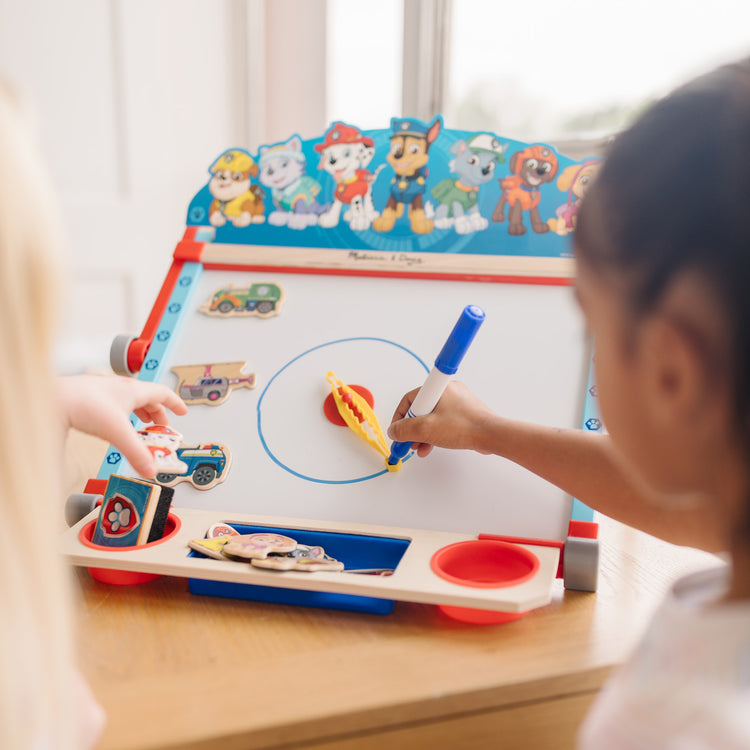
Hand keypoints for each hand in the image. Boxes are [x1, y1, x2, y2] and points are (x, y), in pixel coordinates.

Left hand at [57, 374, 187, 477]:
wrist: (53, 399)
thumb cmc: (84, 406)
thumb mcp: (118, 434)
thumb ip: (136, 454)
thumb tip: (151, 471)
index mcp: (133, 390)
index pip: (163, 393)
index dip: (176, 403)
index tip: (182, 412)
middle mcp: (120, 387)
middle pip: (147, 397)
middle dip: (157, 413)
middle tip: (160, 426)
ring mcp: (104, 390)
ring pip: (129, 399)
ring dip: (140, 411)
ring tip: (140, 425)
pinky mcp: (90, 395)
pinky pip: (114, 402)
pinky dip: (122, 412)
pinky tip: (114, 423)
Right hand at [387, 381, 496, 457]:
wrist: (491, 435)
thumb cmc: (465, 427)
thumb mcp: (426, 429)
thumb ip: (405, 430)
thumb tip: (394, 431)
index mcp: (437, 388)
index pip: (410, 399)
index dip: (400, 417)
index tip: (397, 431)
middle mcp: (447, 391)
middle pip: (420, 409)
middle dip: (412, 428)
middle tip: (407, 442)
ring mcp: (457, 402)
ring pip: (431, 417)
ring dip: (423, 433)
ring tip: (419, 447)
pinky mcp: (463, 413)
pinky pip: (443, 421)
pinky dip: (435, 433)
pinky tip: (431, 446)